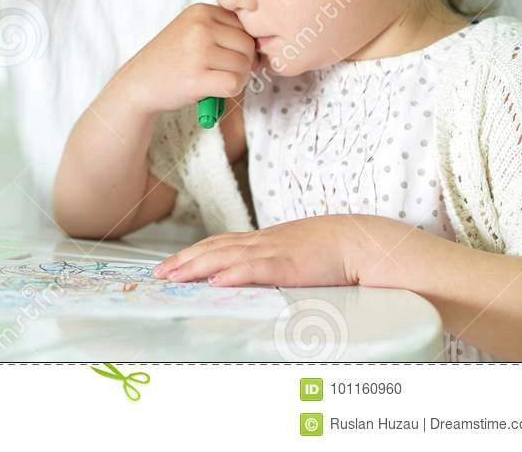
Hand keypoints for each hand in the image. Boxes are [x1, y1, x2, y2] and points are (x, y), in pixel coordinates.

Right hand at [122, 4, 255, 114]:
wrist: (138, 83)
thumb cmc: (171, 60)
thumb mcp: (192, 31)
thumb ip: (223, 30)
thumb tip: (262, 45)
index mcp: (200, 10)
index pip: (244, 25)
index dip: (240, 45)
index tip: (224, 57)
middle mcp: (200, 26)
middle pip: (248, 45)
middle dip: (241, 62)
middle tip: (221, 71)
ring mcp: (197, 51)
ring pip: (244, 65)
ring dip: (235, 78)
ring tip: (213, 79)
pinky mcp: (196, 77)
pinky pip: (234, 84)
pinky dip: (230, 91)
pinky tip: (213, 90)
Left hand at [149, 215, 392, 287]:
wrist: (362, 241)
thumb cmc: (334, 249)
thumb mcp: (296, 252)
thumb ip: (275, 260)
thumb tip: (256, 275)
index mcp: (264, 240)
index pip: (218, 243)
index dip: (192, 253)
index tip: (171, 263)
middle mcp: (262, 242)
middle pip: (213, 248)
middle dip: (182, 261)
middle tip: (158, 273)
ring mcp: (273, 251)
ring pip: (224, 257)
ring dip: (195, 267)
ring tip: (173, 277)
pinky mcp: (287, 265)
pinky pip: (254, 268)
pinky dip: (232, 274)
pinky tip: (215, 281)